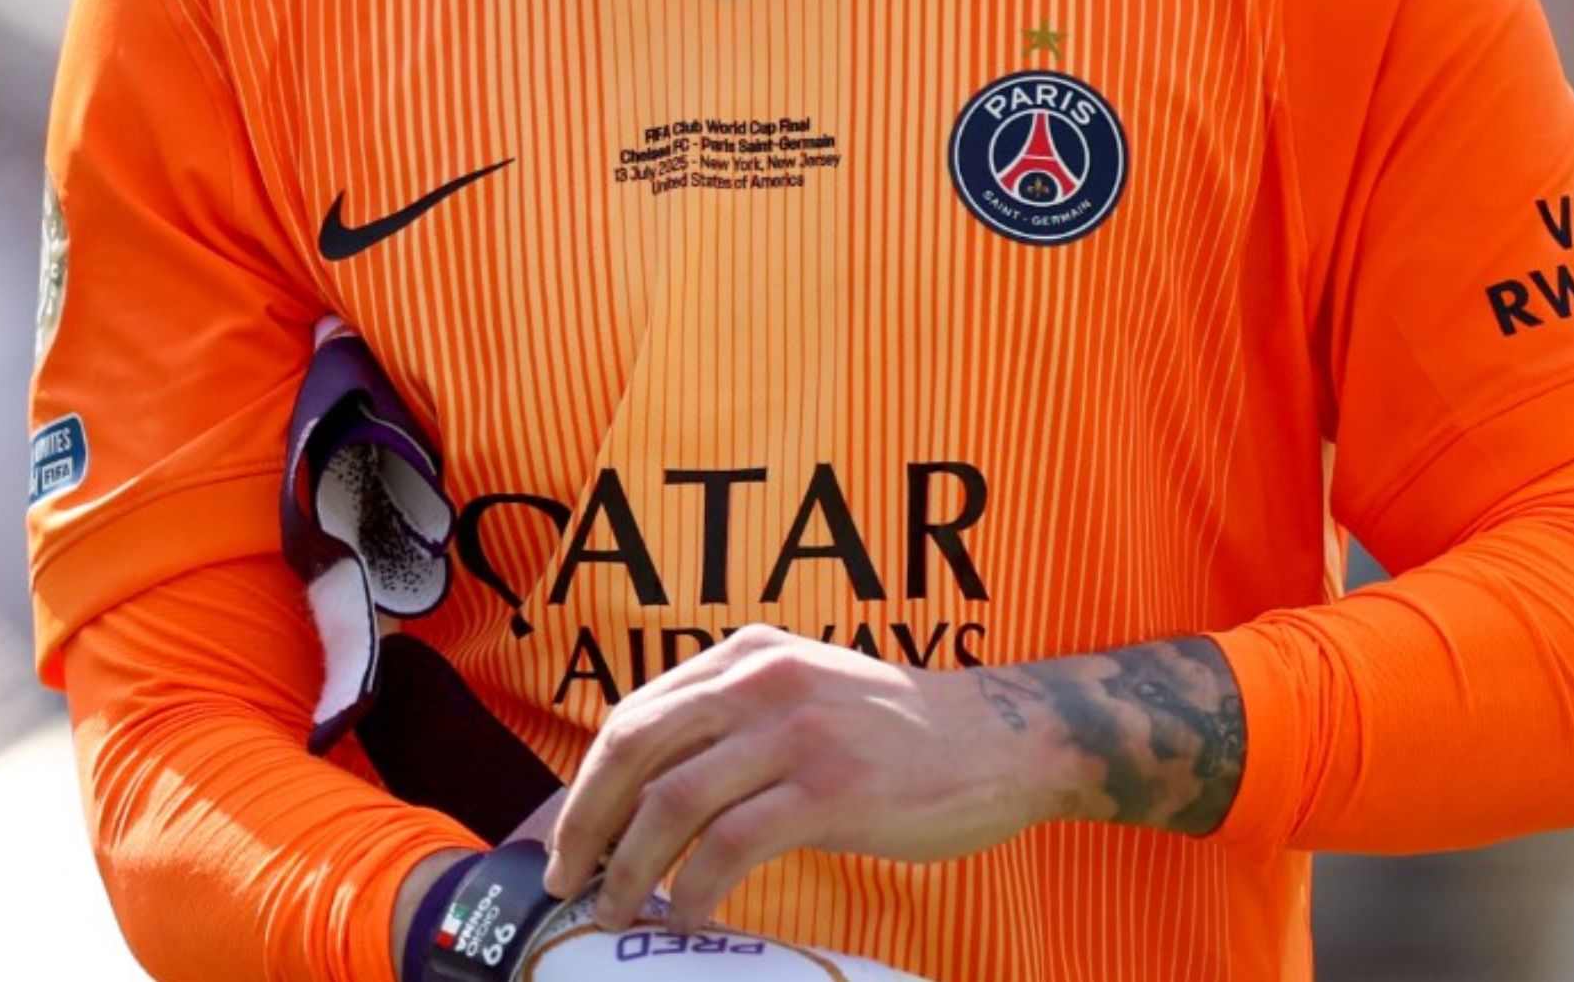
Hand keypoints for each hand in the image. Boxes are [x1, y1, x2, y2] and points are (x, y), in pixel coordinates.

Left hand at [539, 626, 1059, 931]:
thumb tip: (647, 798)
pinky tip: (694, 915)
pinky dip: (697, 887)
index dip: (588, 781)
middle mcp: (759, 682)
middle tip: (567, 878)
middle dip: (585, 821)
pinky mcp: (831, 788)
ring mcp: (795, 733)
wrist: (1006, 741)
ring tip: (618, 908)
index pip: (634, 717)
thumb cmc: (898, 737)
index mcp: (744, 658)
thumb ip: (734, 728)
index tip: (567, 836)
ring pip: (672, 802)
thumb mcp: (803, 699)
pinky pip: (732, 843)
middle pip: (633, 750)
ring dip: (631, 866)